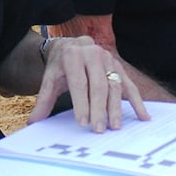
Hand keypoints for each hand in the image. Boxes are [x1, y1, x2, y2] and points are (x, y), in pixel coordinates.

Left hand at [29, 36, 150, 132]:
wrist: (73, 46)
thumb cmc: (60, 66)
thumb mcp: (49, 79)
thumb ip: (44, 100)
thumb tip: (33, 122)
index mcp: (73, 56)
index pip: (79, 83)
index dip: (81, 103)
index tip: (83, 123)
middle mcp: (93, 55)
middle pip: (98, 86)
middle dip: (99, 109)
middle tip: (99, 129)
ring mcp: (108, 60)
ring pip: (114, 86)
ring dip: (116, 108)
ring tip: (115, 126)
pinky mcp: (119, 67)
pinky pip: (129, 85)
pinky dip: (137, 101)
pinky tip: (143, 116)